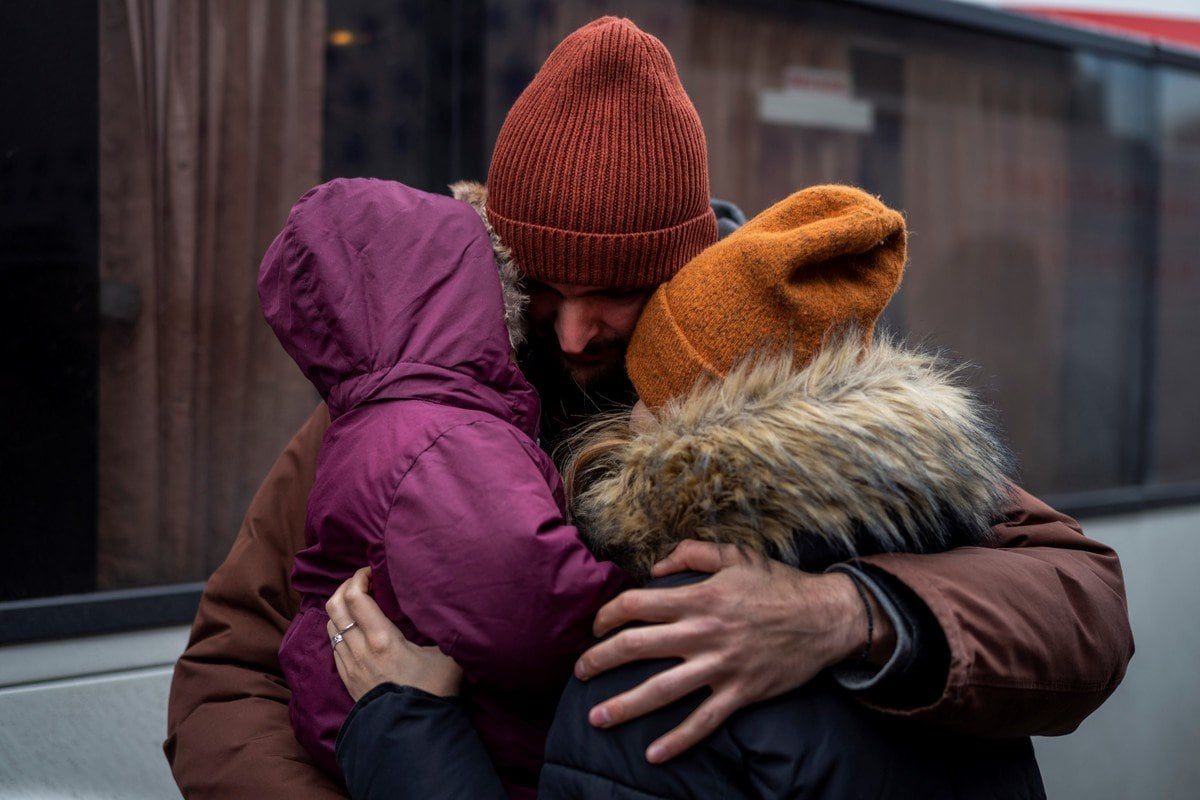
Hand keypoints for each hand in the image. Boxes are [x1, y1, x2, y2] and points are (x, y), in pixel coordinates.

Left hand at [325, 567, 463, 700]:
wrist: (412, 731)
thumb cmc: (432, 692)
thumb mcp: (449, 657)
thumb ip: (448, 631)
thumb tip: (456, 610)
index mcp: (382, 639)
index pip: (356, 597)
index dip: (359, 577)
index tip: (371, 571)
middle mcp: (359, 649)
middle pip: (335, 606)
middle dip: (344, 587)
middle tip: (362, 582)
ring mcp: (349, 665)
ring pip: (331, 625)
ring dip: (340, 608)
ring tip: (359, 603)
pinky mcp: (346, 679)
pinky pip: (334, 645)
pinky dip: (340, 629)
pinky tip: (355, 630)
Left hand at [573, 541, 893, 763]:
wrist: (825, 617)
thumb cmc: (778, 584)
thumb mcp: (735, 555)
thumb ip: (691, 553)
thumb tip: (657, 567)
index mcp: (699, 596)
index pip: (636, 605)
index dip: (608, 615)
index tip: (596, 627)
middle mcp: (703, 632)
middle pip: (636, 647)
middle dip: (600, 660)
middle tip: (579, 672)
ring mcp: (721, 665)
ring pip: (662, 690)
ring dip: (625, 705)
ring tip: (596, 718)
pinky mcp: (740, 692)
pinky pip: (703, 721)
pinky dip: (678, 740)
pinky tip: (653, 754)